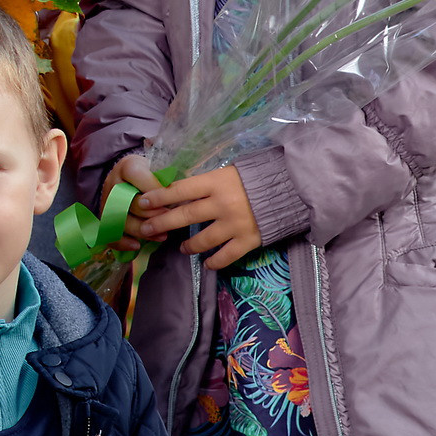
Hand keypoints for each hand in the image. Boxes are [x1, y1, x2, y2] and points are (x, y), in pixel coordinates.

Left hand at [127, 163, 260, 269]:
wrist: (292, 187)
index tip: (142, 202)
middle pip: (185, 215)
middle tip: (147, 229)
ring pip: (203, 240)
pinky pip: (225, 256)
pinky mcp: (248, 240)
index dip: (159, 197)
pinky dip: (214, 262)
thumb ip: (207, 182)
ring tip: (182, 247)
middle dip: (162, 223)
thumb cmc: (256, 176)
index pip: (179, 189)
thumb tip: (178, 188)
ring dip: (188, 245)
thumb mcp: (228, 172)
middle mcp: (222, 204)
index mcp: (216, 182)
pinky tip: (207, 262)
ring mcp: (235, 224)